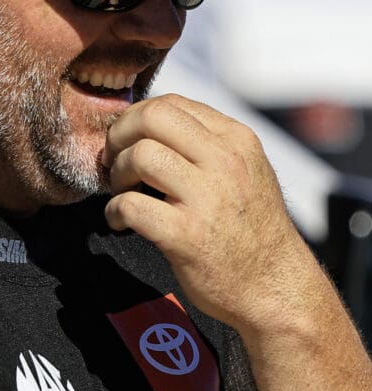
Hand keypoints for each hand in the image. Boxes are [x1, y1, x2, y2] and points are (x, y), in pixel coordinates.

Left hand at [102, 93, 313, 333]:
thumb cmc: (252, 228)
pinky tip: (120, 220)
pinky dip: (114, 211)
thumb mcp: (246, 170)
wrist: (275, 287)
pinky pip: (132, 205)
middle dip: (120, 135)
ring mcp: (207, 198)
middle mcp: (225, 162)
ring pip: (140, 156)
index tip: (127, 139)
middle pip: (152, 117)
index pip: (172, 103)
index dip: (137, 117)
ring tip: (121, 191)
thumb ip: (207, 143)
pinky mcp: (187, 235)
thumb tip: (148, 123)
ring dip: (117, 173)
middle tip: (114, 159)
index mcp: (237, 140)